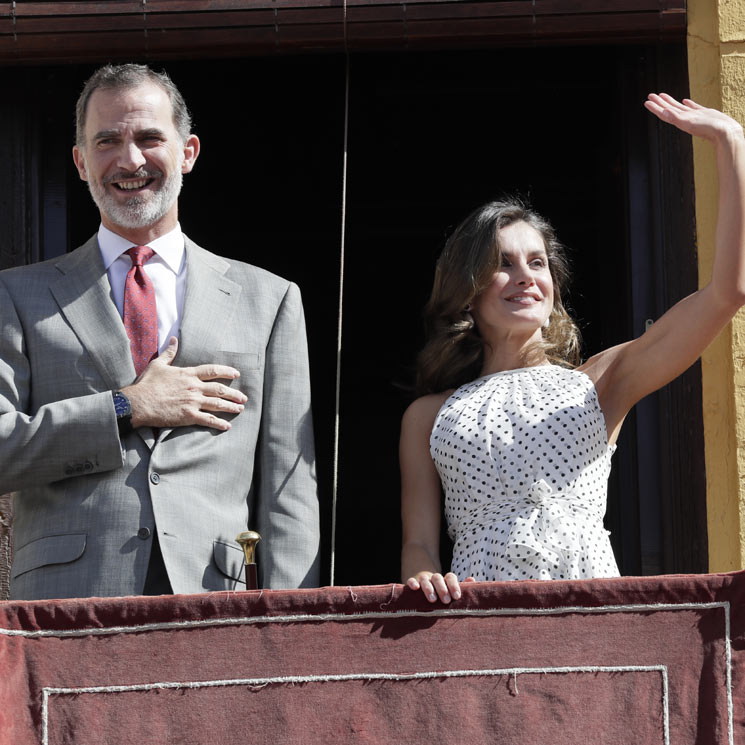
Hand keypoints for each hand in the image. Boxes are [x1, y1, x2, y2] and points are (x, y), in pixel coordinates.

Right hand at [122, 337, 246, 430]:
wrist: (138, 402)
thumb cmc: (147, 384)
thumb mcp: (158, 364)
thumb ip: (169, 352)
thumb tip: (174, 339)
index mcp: (188, 374)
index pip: (213, 371)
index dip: (227, 372)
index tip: (236, 374)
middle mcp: (194, 387)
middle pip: (220, 389)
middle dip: (234, 393)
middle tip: (243, 397)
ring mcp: (193, 402)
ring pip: (218, 404)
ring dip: (231, 407)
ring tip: (240, 409)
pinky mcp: (188, 416)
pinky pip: (208, 420)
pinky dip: (219, 423)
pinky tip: (227, 425)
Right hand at [406, 571, 474, 603]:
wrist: (422, 582)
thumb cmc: (441, 591)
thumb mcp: (451, 590)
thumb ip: (462, 587)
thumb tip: (472, 580)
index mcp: (445, 580)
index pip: (450, 577)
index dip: (453, 585)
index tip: (457, 596)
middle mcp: (434, 578)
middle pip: (438, 578)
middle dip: (442, 589)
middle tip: (446, 600)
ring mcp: (422, 579)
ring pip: (425, 580)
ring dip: (429, 588)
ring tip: (433, 600)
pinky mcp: (412, 582)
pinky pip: (411, 580)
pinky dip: (413, 583)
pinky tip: (415, 588)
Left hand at [645, 93, 743, 144]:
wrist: (725, 133)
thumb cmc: (708, 129)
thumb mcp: (690, 122)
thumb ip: (676, 117)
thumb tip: (664, 113)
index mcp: (680, 121)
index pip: (664, 113)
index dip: (655, 107)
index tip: (647, 101)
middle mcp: (685, 119)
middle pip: (669, 109)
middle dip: (659, 102)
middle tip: (651, 95)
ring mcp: (694, 116)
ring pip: (679, 107)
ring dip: (670, 102)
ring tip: (662, 96)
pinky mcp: (704, 114)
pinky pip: (692, 107)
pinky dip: (687, 104)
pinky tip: (685, 101)